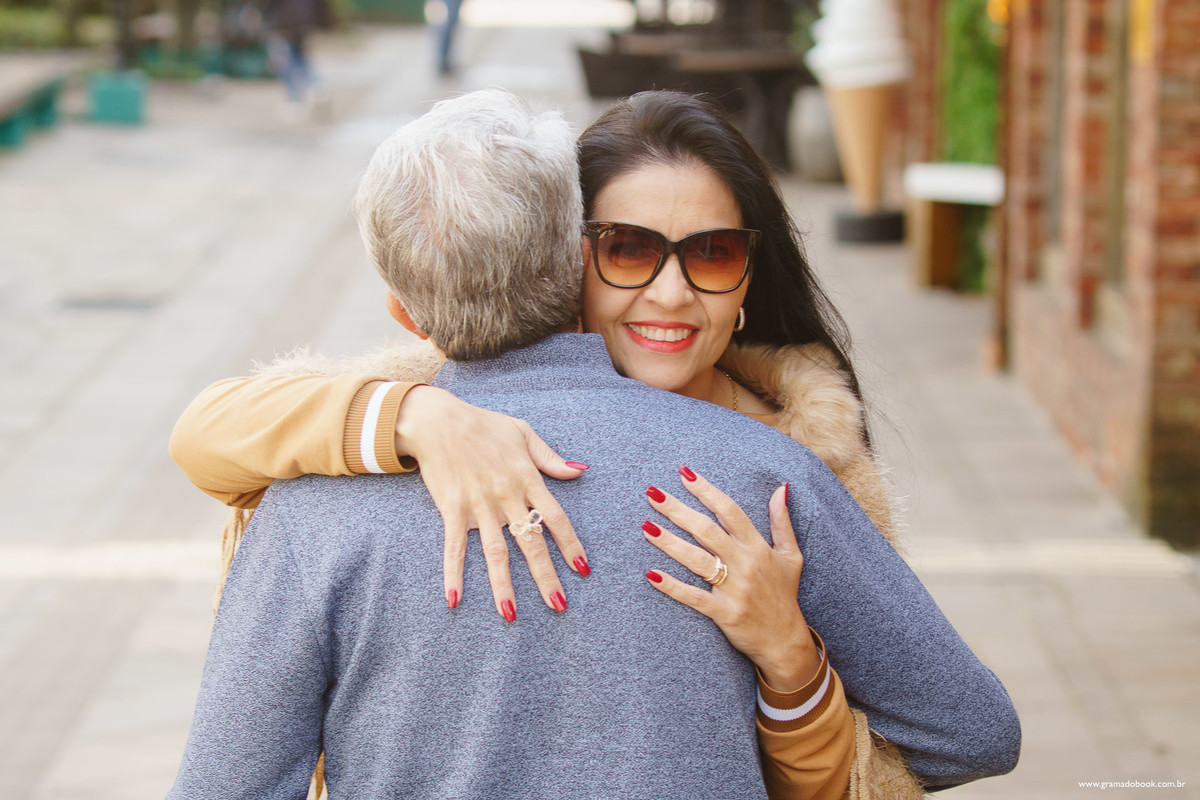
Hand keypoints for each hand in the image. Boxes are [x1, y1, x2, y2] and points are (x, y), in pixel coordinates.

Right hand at [395, 386, 589, 619]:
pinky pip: (454, 547)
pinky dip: (453, 573)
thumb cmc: (483, 424)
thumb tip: (580, 469)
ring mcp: (479, 506)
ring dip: (504, 585)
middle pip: (531, 543)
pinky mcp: (453, 510)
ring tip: (511, 614)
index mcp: (527, 479)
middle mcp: (507, 496)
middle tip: (559, 605)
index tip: (583, 569)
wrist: (439, 420)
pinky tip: (454, 599)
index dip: (571, 545)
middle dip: (546, 576)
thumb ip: (551, 458)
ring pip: (496, 553)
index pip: (556, 518)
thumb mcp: (524, 433)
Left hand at [642, 469, 819, 691]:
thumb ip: (783, 522)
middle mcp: (746, 564)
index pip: (730, 511)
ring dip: (669, 542)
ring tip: (646, 526)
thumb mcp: (791, 556)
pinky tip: (651, 574)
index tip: (684, 474)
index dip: (706, 490)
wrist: (786, 642)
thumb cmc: (784, 595)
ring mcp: (734, 589)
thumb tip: (779, 489)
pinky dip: (673, 586)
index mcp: (758, 547)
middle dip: (678, 510)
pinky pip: (694, 597)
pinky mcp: (724, 613)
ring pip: (697, 560)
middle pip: (707, 530)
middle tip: (653, 493)